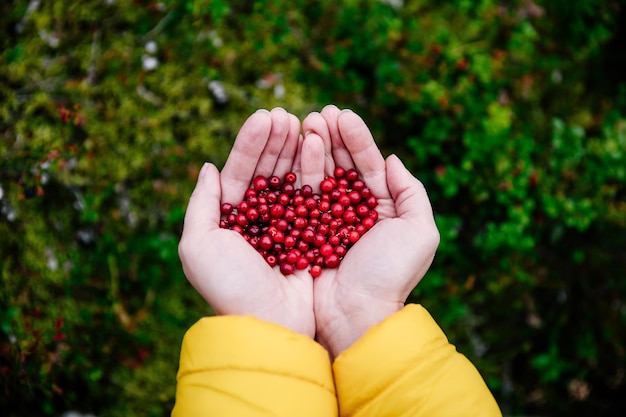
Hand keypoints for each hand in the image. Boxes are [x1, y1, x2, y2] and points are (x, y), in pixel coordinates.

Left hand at [178, 108, 314, 336]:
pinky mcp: (312, 236)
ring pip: (292, 180)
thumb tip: (207, 167)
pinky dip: (316, 174)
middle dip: (275, 142)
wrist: (269, 324)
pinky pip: (314, 199)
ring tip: (305, 122)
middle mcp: (258, 221)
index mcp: (229, 221)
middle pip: (267, 172)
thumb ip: (201, 204)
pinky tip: (318, 149)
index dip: (251, 144)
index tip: (265, 116)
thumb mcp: (199, 246)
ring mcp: (287, 227)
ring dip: (296, 150)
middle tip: (286, 115)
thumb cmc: (229, 286)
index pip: (239, 172)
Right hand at [301, 106, 439, 357]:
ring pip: (320, 176)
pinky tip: (294, 149)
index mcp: (382, 210)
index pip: (368, 166)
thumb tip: (392, 158)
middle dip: (332, 137)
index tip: (342, 113)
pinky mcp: (303, 231)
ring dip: (314, 147)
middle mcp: (353, 213)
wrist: (356, 314)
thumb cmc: (390, 274)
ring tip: (306, 121)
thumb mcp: (419, 232)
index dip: (357, 138)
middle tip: (319, 111)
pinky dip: (298, 172)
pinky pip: (301, 196)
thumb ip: (412, 192)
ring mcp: (326, 221)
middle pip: (342, 166)